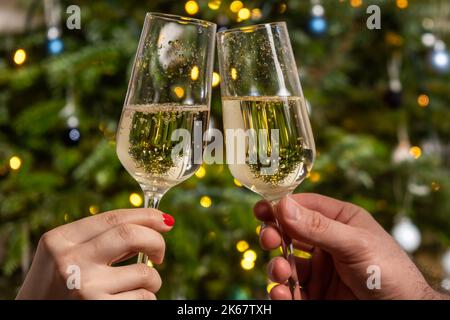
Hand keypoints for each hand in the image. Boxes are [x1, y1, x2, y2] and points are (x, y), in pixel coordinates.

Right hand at [16, 208, 173, 299]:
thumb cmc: (58, 288)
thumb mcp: (65, 256)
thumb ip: (100, 239)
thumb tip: (158, 222)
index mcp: (60, 240)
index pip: (114, 218)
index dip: (147, 216)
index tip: (165, 221)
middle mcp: (69, 261)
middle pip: (131, 235)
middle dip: (156, 241)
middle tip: (159, 254)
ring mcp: (84, 287)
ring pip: (143, 273)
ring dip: (152, 280)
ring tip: (139, 288)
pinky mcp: (98, 308)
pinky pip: (142, 298)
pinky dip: (146, 299)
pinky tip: (129, 301)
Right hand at [254, 193, 445, 299]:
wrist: (403, 313)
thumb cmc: (389, 272)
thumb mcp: (355, 244)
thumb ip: (318, 226)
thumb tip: (282, 205)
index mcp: (340, 221)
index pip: (304, 206)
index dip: (281, 207)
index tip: (261, 209)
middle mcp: (327, 242)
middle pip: (289, 233)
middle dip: (275, 236)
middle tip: (269, 240)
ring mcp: (321, 269)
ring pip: (286, 262)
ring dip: (277, 267)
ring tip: (281, 274)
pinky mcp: (316, 294)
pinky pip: (290, 289)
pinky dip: (280, 292)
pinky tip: (281, 293)